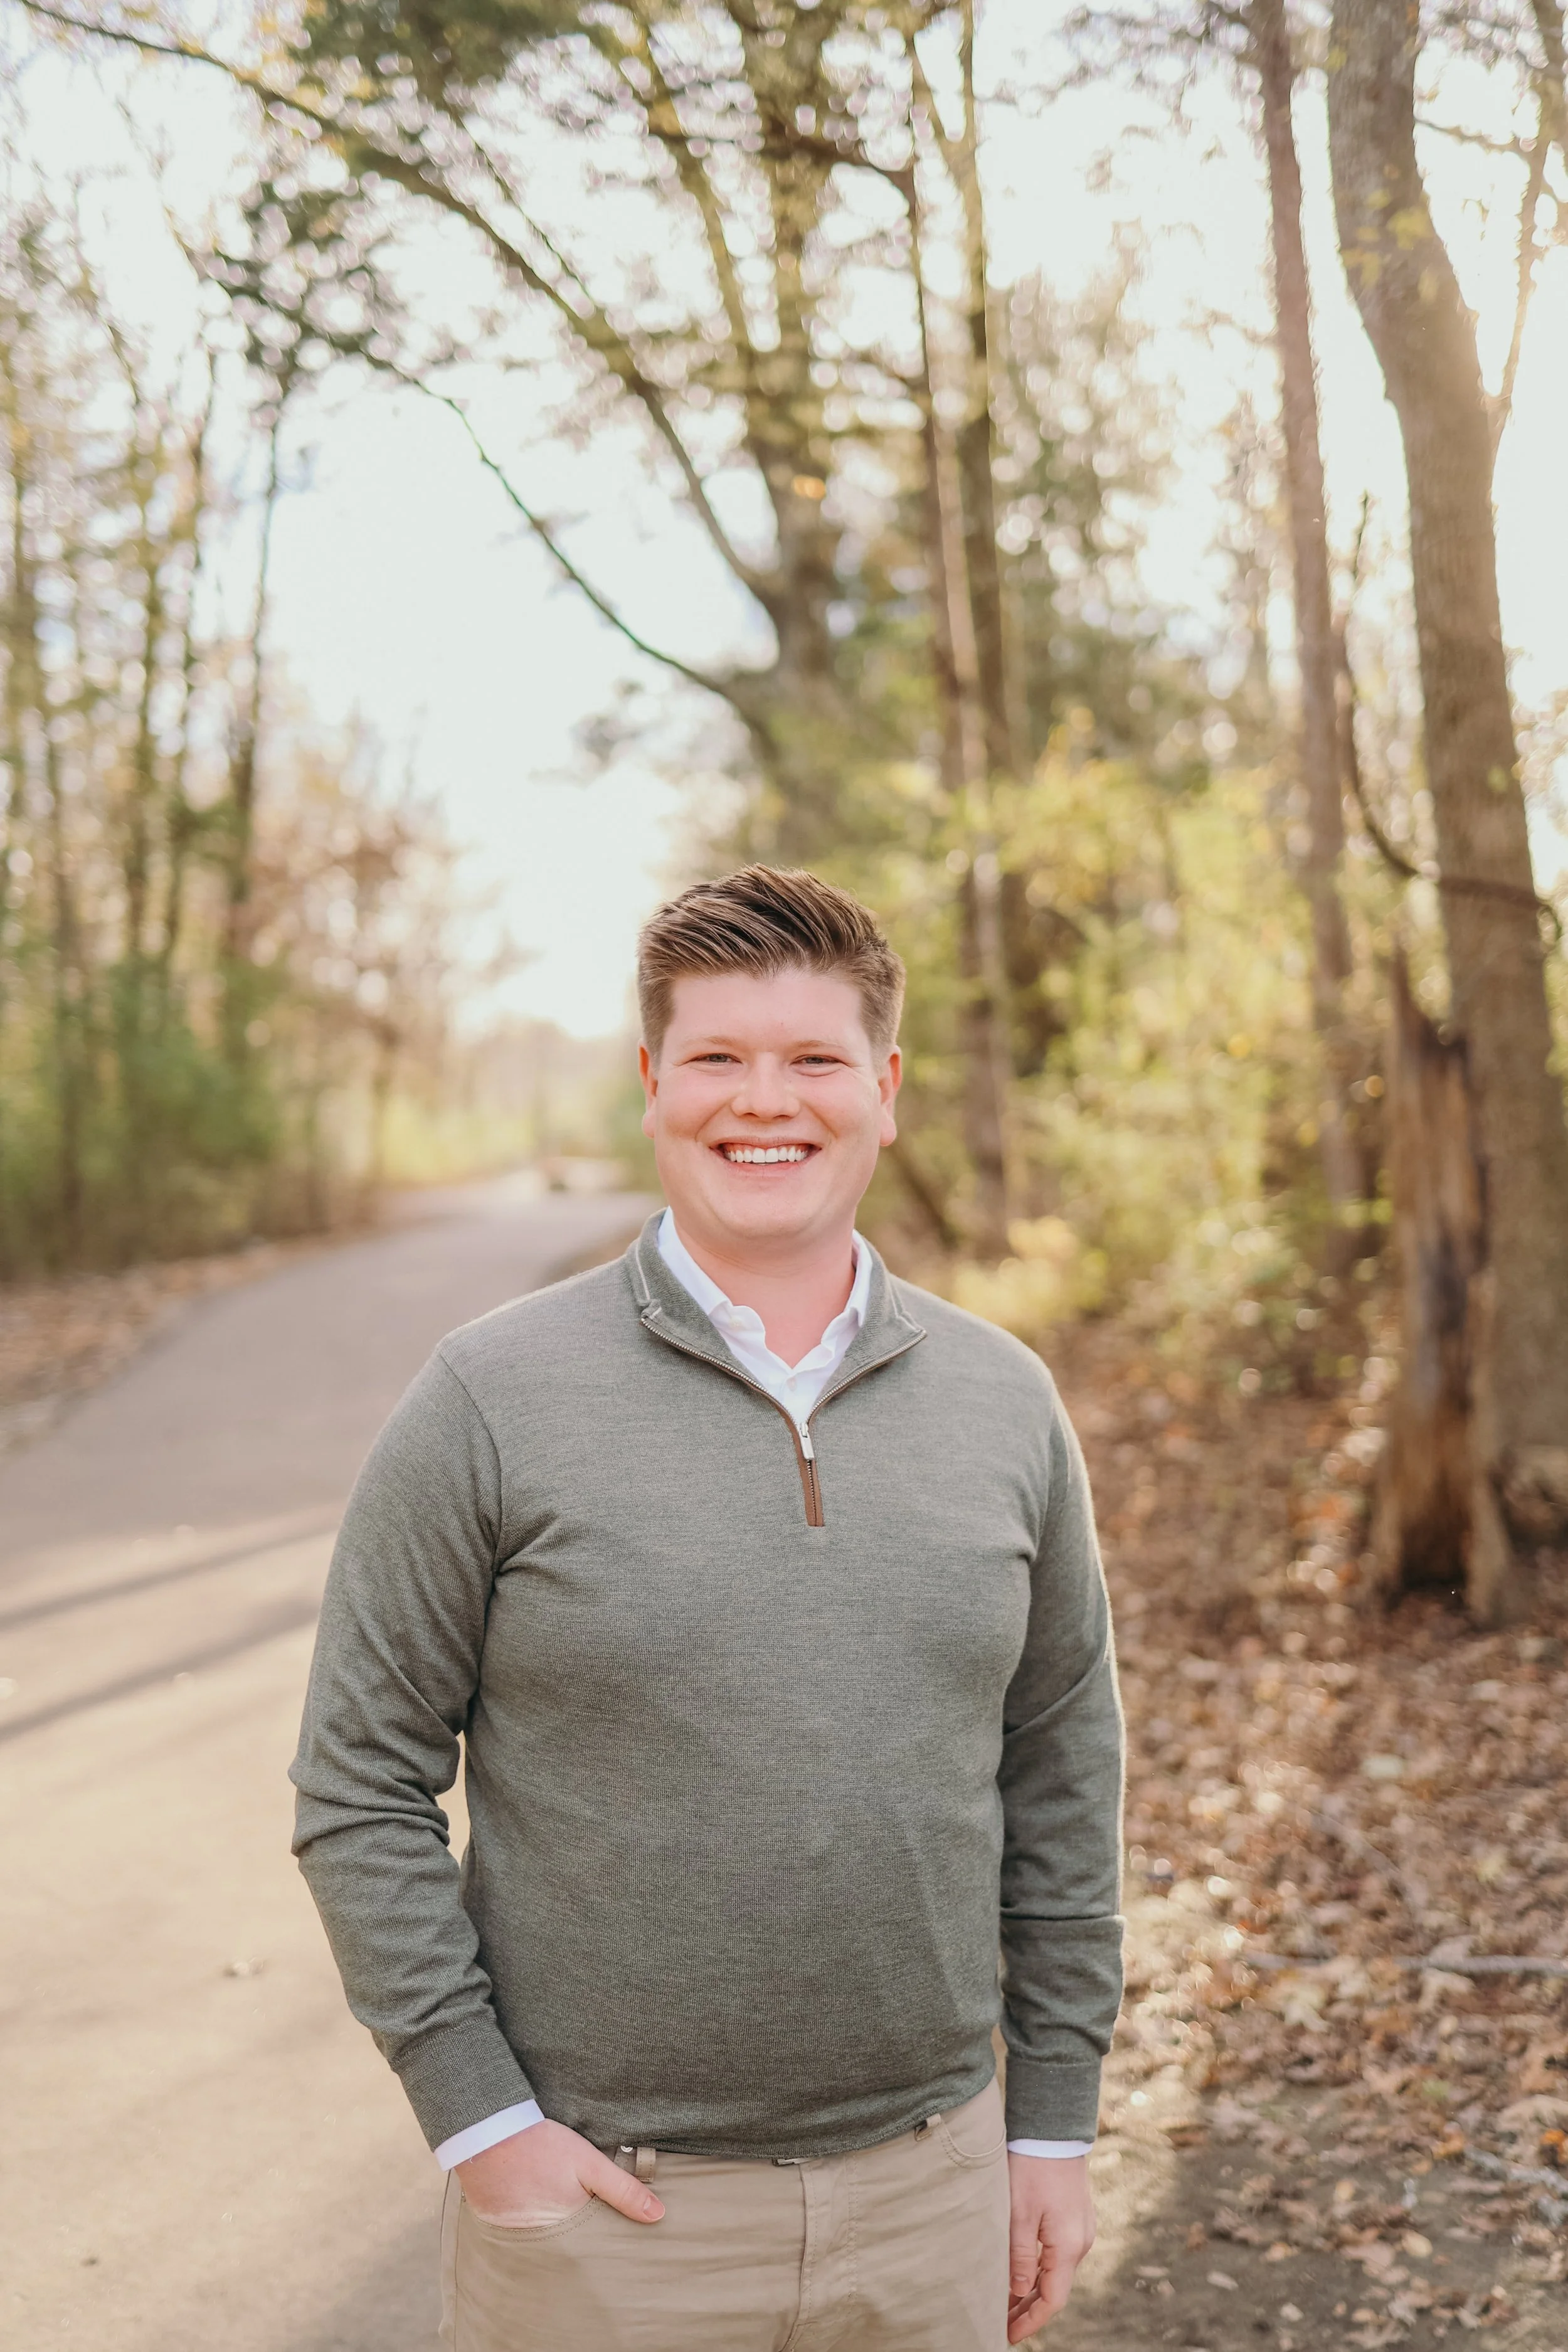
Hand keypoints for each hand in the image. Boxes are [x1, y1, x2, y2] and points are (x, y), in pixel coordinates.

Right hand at [456, 2119, 665, 2229]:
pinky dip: (521, 2219)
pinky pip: (512, 2229)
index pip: (588, 2249)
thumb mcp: (589, 2163)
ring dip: (546, 2228)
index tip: (610, 2241)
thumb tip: (658, 2216)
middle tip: (577, 2218)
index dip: (599, 2243)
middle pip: (563, 2247)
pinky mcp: (491, 2221)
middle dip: (574, 2240)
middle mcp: (536, 2240)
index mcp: (564, 2229)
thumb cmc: (541, 2145)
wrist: (487, 2129)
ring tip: (549, 2206)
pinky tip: (525, 2199)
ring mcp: (509, 2234)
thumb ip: (622, 2191)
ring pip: (537, 2239)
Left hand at [1005, 2153, 1094, 2340]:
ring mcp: (1080, 2230)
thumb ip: (1019, 2256)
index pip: (1052, 2300)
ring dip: (1032, 2289)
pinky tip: (1019, 2270)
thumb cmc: (1033, 2167)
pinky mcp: (1075, 2218)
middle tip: (999, 2323)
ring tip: (1003, 2301)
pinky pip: (1058, 2254)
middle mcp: (1080, 2243)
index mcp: (1068, 2247)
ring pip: (1056, 2272)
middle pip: (1054, 2289)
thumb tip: (1018, 2292)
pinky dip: (1039, 2269)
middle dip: (1028, 2309)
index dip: (1030, 2321)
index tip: (1007, 2335)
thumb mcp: (1019, 2213)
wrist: (1054, 2129)